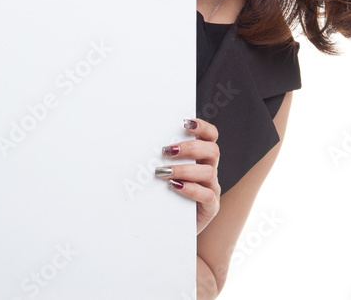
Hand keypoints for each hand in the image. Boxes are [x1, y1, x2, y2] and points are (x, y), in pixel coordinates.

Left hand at [157, 118, 220, 233]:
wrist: (173, 227)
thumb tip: (137, 141)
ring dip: (185, 169)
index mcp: (201, 157)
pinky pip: (207, 195)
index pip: (211, 136)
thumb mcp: (165, 173)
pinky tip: (175, 187)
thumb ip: (161, 158)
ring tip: (164, 172)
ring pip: (209, 171)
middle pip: (212, 150)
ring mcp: (212, 188)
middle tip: (167, 151)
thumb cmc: (166, 195)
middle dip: (190, 147)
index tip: (186, 122)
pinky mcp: (211, 207)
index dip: (203, 127)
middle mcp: (209, 170)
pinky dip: (191, 189)